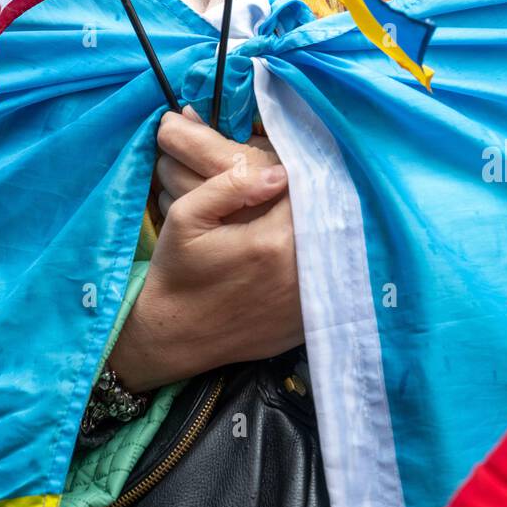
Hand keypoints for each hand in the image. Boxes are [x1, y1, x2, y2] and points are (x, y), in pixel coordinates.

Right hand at [109, 107, 302, 390]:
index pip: (309, 193)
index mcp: (273, 240)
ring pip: (332, 253)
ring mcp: (309, 304)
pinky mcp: (309, 324)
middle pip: (328, 222)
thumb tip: (279, 172)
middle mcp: (300, 273)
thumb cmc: (178, 270)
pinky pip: (327, 284)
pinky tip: (301, 257)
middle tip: (297, 195)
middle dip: (316, 204)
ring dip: (322, 235)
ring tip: (302, 222)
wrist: (174, 335)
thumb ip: (231, 186)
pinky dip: (320, 267)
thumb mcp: (187, 216)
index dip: (304, 177)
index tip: (293, 171)